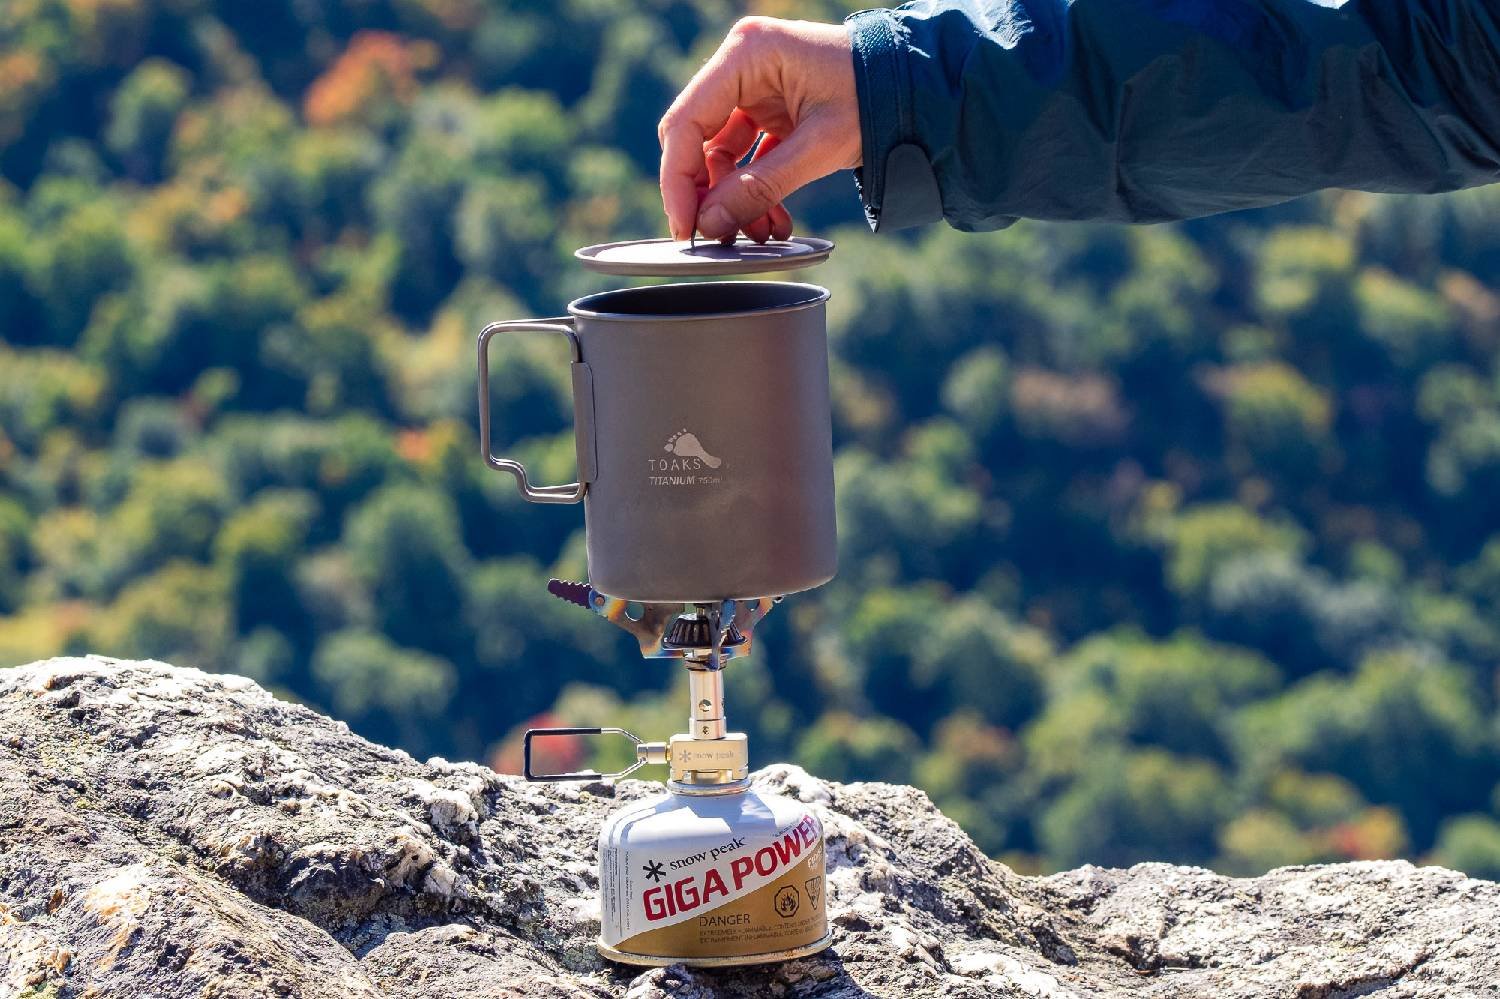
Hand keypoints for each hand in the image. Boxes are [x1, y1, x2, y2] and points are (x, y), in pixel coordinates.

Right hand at [658, 17, 860, 242]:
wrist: (919, 88)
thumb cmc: (876, 97)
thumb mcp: (819, 147)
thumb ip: (760, 187)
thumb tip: (710, 225)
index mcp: (748, 54)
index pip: (686, 122)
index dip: (678, 180)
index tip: (686, 227)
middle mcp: (744, 65)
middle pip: (697, 140)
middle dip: (709, 194)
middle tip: (718, 237)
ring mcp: (756, 88)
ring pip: (721, 155)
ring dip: (736, 199)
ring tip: (761, 234)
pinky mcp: (771, 109)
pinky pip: (746, 157)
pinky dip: (756, 190)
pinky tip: (772, 220)